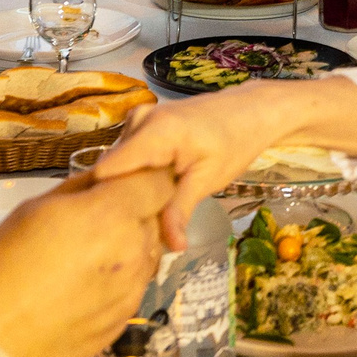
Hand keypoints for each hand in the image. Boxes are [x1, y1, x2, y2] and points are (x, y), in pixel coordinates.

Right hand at [0, 170, 174, 356]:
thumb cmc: (6, 270)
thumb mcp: (35, 209)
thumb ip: (80, 187)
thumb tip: (103, 175)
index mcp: (111, 215)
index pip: (159, 183)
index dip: (145, 177)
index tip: (127, 180)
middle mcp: (134, 250)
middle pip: (154, 218)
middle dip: (133, 212)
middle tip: (93, 219)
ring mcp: (134, 287)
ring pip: (147, 252)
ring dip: (128, 245)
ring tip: (85, 254)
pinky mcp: (128, 315)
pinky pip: (135, 283)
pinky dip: (119, 276)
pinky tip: (84, 282)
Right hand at [94, 79, 356, 247]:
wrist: (249, 110)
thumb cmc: (234, 142)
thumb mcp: (208, 180)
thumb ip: (180, 210)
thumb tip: (171, 246)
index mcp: (153, 132)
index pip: (106, 172)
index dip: (106, 200)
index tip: (118, 225)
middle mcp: (137, 120)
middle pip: (110, 170)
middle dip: (121, 196)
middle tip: (142, 221)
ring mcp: (137, 118)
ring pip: (117, 164)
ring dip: (130, 186)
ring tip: (153, 202)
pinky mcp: (140, 122)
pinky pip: (127, 155)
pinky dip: (137, 173)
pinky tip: (156, 185)